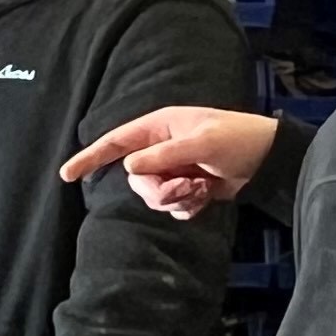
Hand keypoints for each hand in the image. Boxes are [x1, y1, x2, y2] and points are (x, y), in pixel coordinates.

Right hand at [59, 106, 278, 220]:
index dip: (90, 157)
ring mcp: (173, 170)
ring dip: (176, 199)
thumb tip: (130, 166)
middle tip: (187, 187)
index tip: (66, 174)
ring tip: (201, 190)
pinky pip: (172, 206)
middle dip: (159, 190)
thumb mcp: (203, 143)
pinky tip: (206, 197)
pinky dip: (187, 207)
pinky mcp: (187, 188)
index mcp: (160, 127)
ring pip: (153, 196)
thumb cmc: (238, 139)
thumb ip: (166, 155)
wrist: (269, 160)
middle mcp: (161, 149)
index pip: (116, 142)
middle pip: (136, 179)